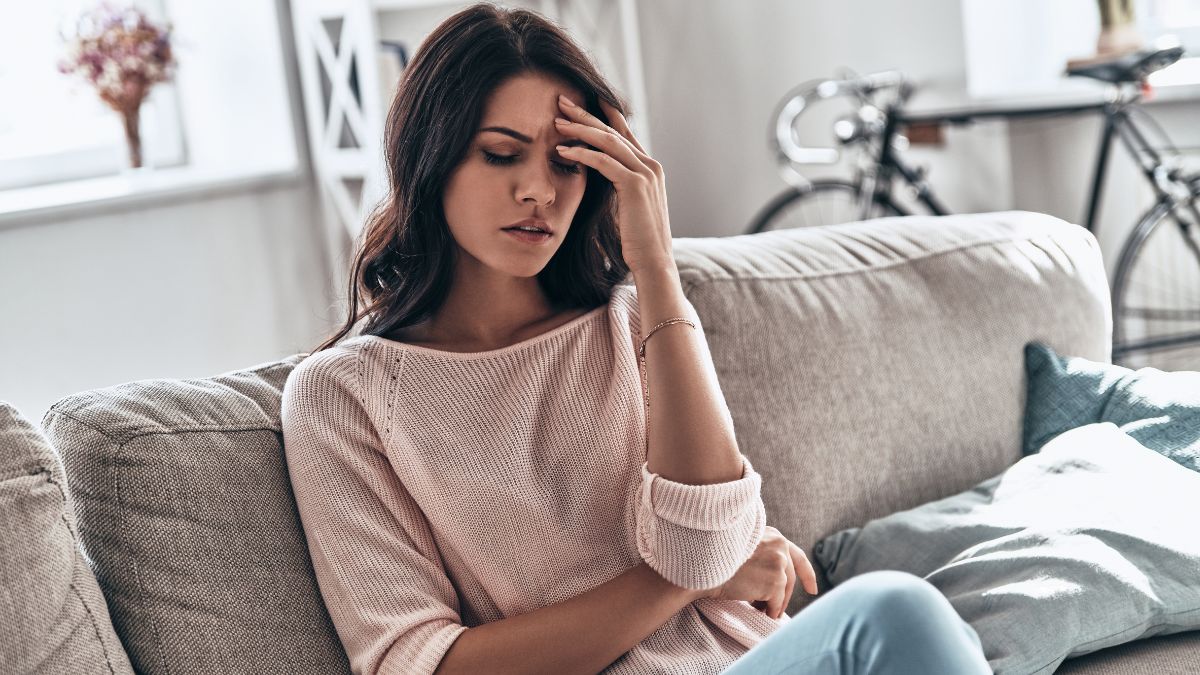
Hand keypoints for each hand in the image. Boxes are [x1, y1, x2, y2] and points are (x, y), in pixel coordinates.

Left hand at [554, 94, 673, 275]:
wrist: (654, 262)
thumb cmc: (637, 241)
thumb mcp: (627, 207)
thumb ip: (618, 188)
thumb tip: (598, 180)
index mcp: (649, 168)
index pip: (624, 133)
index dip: (604, 114)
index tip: (584, 98)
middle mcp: (650, 165)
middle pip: (613, 130)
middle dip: (586, 113)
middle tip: (562, 100)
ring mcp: (645, 173)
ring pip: (607, 141)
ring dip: (580, 129)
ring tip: (557, 121)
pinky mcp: (635, 185)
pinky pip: (603, 161)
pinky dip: (581, 154)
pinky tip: (562, 151)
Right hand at [705, 526, 818, 619]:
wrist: (702, 564)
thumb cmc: (715, 558)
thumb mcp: (743, 546)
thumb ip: (763, 554)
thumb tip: (776, 581)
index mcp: (772, 534)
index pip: (796, 555)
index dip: (806, 574)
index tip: (812, 589)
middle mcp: (779, 544)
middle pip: (791, 576)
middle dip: (785, 596)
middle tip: (776, 610)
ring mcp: (779, 561)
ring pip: (784, 591)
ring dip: (774, 604)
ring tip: (759, 610)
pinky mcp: (776, 580)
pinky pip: (776, 603)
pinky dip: (769, 611)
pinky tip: (757, 612)